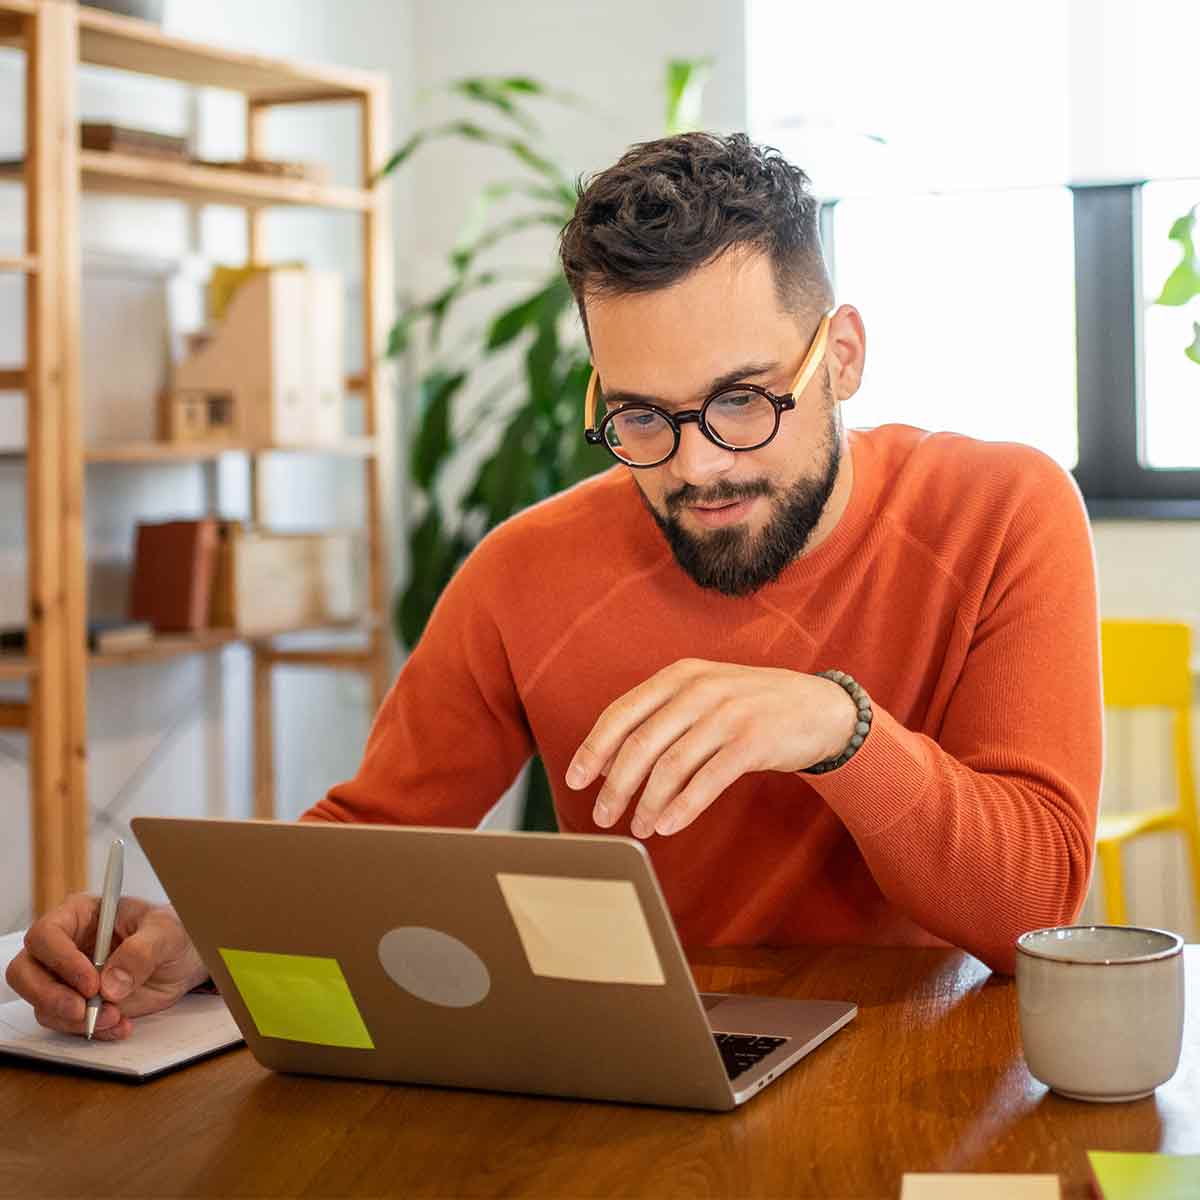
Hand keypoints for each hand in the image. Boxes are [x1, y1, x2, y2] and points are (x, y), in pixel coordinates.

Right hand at [5, 893, 207, 1039]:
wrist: (185, 960)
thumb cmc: (172, 933)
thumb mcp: (166, 932)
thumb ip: (142, 951)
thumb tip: (111, 985)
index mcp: (80, 914)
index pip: (45, 935)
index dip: (60, 960)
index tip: (90, 982)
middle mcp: (65, 945)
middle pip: (25, 972)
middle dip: (50, 996)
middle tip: (84, 1010)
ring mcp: (66, 977)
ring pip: (42, 1003)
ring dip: (74, 1019)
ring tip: (117, 1017)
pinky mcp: (77, 1003)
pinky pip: (65, 1023)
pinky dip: (90, 1030)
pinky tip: (120, 1025)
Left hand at [566, 659, 858, 838]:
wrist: (820, 708)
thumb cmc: (752, 707)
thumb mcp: (705, 696)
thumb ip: (661, 718)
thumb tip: (608, 761)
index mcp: (679, 676)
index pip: (621, 713)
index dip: (594, 749)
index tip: (574, 780)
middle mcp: (699, 690)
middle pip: (640, 743)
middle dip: (615, 785)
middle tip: (602, 816)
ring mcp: (728, 714)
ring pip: (670, 766)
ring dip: (648, 803)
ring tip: (639, 827)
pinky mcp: (753, 741)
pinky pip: (708, 780)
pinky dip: (683, 807)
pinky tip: (668, 826)